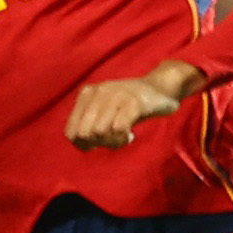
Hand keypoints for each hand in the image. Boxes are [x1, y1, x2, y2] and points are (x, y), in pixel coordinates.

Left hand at [64, 61, 202, 148]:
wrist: (161, 87)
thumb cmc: (129, 104)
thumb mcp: (103, 108)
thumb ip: (89, 122)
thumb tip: (81, 143)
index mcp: (87, 94)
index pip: (70, 132)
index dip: (84, 144)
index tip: (100, 141)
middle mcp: (98, 92)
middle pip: (84, 134)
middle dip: (98, 144)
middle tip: (114, 139)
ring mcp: (116, 96)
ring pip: (99, 132)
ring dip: (112, 142)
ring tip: (123, 136)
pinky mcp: (133, 102)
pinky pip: (119, 129)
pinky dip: (123, 138)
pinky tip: (131, 135)